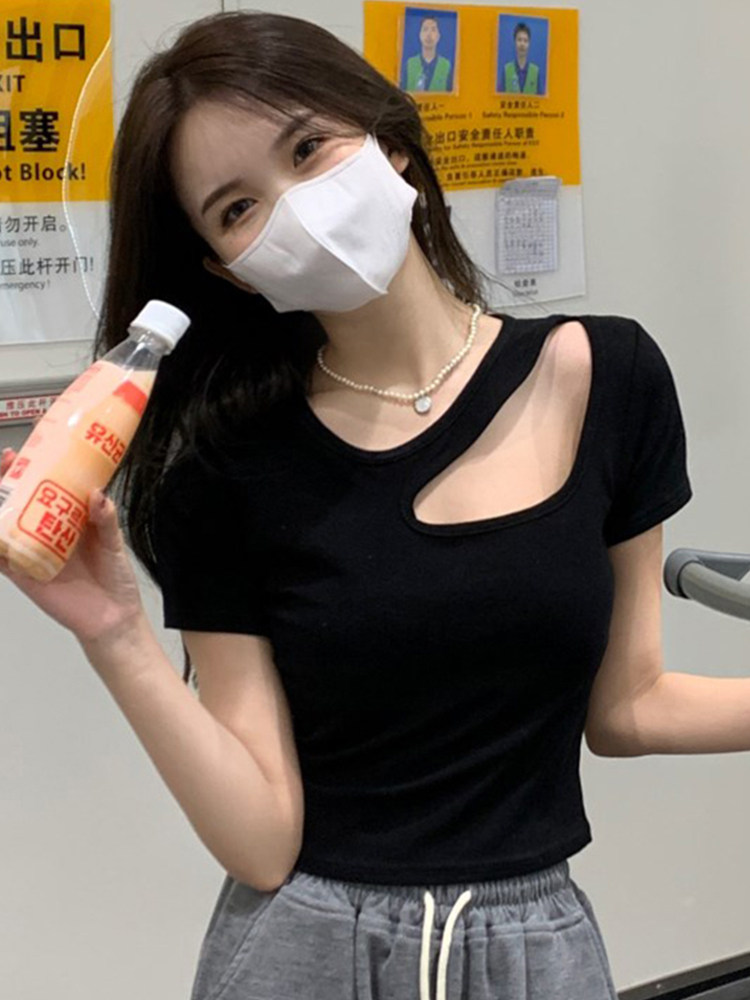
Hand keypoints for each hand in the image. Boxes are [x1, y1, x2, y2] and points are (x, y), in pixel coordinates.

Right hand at [0, 448, 144, 643]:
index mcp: (70, 520)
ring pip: (5, 524)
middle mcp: (48, 533)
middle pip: (21, 501)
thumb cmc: (115, 579)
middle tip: (12, 460)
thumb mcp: (114, 542)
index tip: (36, 447)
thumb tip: (97, 494)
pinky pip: (2, 558)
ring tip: (0, 485)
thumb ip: (106, 519)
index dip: (40, 467)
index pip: (49, 488)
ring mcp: (34, 552)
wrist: (113, 617)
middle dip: (10, 479)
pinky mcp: (25, 575)